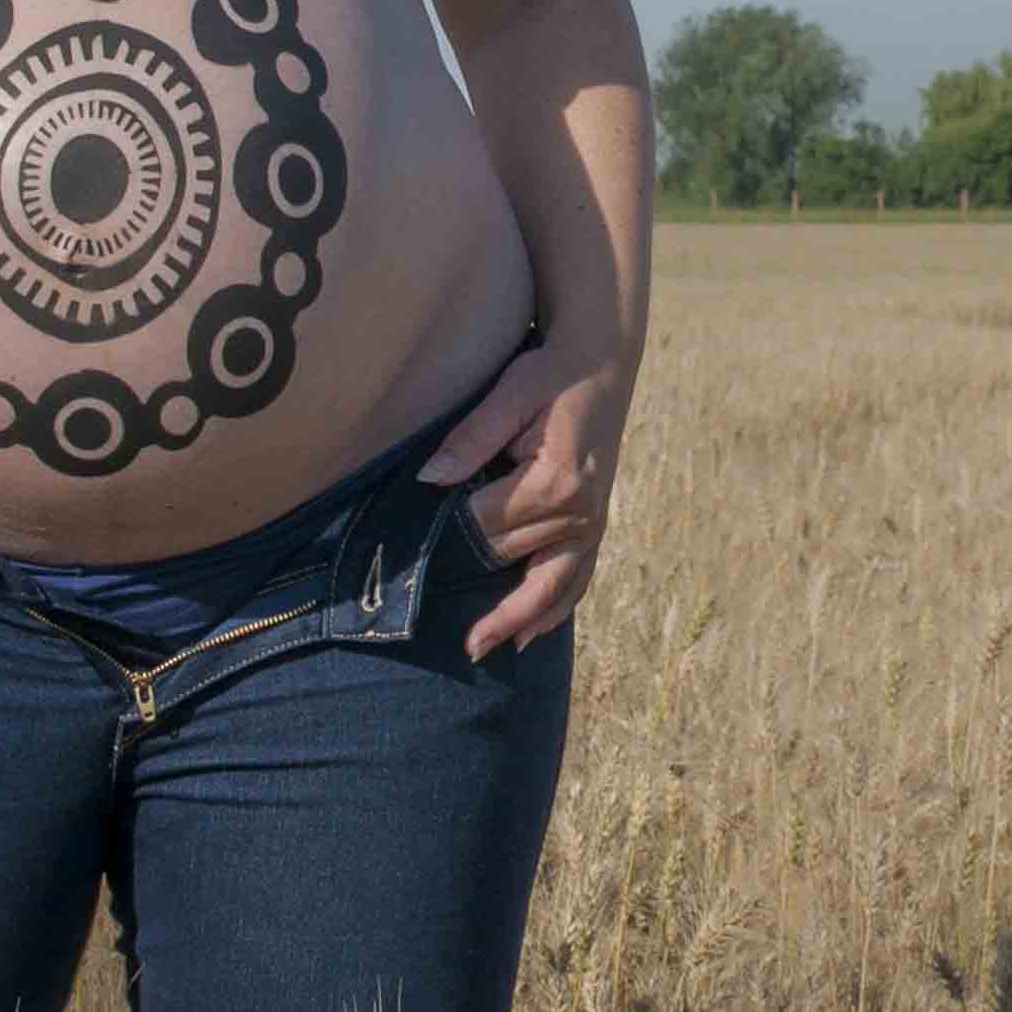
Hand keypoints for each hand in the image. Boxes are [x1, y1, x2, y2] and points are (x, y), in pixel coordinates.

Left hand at [419, 324, 628, 660]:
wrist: (603, 363)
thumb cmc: (552, 375)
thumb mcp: (510, 393)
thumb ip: (470, 438)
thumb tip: (429, 479)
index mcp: (556, 483)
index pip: (485, 523)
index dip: (446, 531)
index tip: (408, 542)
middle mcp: (579, 513)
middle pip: (506, 556)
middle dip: (467, 574)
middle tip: (413, 601)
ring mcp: (593, 524)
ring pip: (548, 586)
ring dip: (514, 619)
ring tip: (477, 648)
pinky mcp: (596, 525)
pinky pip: (578, 579)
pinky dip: (554, 609)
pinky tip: (529, 634)